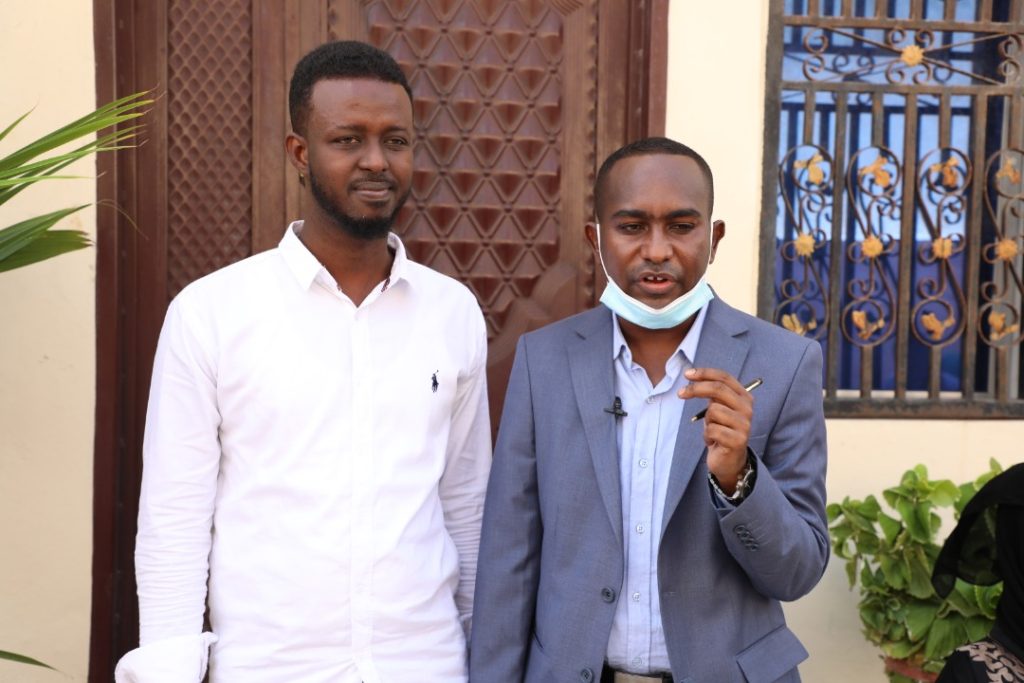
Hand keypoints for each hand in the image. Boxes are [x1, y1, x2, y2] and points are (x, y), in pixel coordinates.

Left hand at [677, 367, 751, 493]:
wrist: (730, 460)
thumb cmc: (721, 430)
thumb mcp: (718, 408)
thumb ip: (712, 393)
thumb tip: (691, 376)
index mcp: (744, 397)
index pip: (724, 378)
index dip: (705, 373)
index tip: (687, 374)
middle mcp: (747, 408)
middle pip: (718, 389)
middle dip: (696, 389)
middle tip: (681, 394)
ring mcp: (744, 425)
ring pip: (713, 411)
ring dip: (706, 422)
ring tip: (712, 431)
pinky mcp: (738, 440)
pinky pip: (712, 430)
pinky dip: (707, 436)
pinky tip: (714, 442)